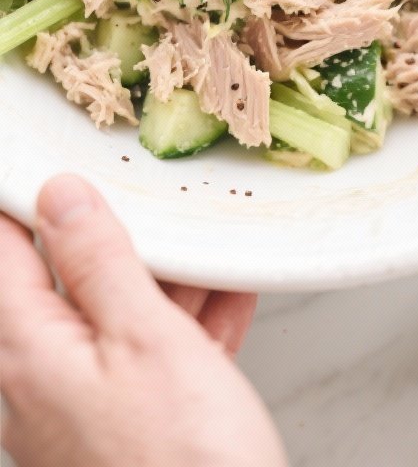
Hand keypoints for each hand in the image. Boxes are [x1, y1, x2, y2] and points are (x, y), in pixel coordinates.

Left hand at [0, 174, 287, 466]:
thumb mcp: (145, 339)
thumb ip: (97, 261)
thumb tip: (60, 197)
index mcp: (27, 351)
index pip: (6, 247)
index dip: (33, 195)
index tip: (68, 158)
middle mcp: (38, 382)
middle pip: (64, 278)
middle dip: (117, 236)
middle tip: (158, 201)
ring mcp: (80, 410)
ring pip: (111, 316)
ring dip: (162, 280)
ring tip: (208, 249)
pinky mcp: (121, 431)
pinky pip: (143, 359)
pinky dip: (182, 327)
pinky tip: (224, 301)